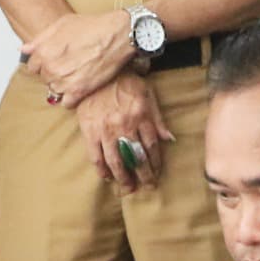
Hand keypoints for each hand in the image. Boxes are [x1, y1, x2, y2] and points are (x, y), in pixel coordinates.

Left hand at [22, 10, 137, 107]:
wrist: (116, 35)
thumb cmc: (92, 27)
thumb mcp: (62, 25)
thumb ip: (40, 39)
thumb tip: (24, 49)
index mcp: (44, 51)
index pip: (32, 66)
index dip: (44, 62)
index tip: (54, 60)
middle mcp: (51, 68)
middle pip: (44, 78)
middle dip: (54, 73)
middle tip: (69, 64)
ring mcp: (64, 81)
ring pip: (54, 90)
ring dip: (62, 85)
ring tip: (76, 74)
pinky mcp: (79, 91)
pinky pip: (66, 103)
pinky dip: (71, 98)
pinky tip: (79, 86)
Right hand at [72, 74, 174, 193]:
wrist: (98, 72)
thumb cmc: (126, 82)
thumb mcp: (148, 95)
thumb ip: (158, 119)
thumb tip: (169, 140)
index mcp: (141, 116)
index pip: (152, 146)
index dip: (155, 163)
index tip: (157, 173)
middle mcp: (125, 125)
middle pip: (136, 157)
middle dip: (143, 175)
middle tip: (147, 186)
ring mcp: (106, 129)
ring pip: (117, 161)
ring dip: (124, 178)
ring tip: (129, 187)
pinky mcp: (90, 131)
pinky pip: (96, 156)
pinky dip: (102, 169)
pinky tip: (107, 177)